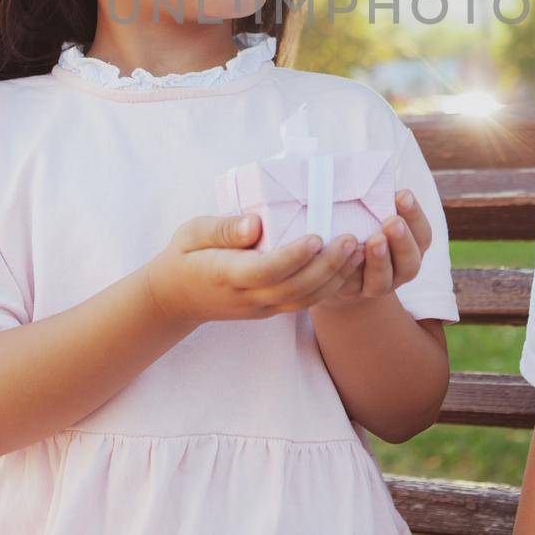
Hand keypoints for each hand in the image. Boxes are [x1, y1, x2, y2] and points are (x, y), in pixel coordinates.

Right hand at [142, 213, 365, 324]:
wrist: (176, 297)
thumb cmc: (185, 255)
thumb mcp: (193, 233)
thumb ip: (223, 229)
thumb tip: (255, 225)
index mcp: (227, 274)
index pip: (267, 270)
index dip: (294, 256)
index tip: (317, 236)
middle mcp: (248, 297)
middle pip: (294, 288)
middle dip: (327, 266)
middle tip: (351, 239)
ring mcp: (261, 307)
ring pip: (304, 300)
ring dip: (334, 278)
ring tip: (358, 250)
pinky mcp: (270, 309)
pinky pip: (303, 302)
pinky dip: (328, 287)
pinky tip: (347, 266)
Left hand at [322, 189, 432, 308]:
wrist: (335, 268)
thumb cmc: (358, 227)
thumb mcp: (369, 212)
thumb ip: (374, 197)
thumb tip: (366, 164)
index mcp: (412, 245)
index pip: (422, 234)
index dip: (415, 215)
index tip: (402, 194)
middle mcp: (400, 269)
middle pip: (410, 260)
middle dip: (402, 240)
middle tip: (391, 222)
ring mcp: (379, 285)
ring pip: (385, 280)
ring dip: (381, 261)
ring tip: (373, 241)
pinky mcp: (353, 293)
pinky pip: (354, 287)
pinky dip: (350, 272)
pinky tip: (345, 256)